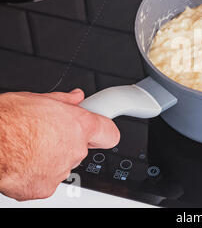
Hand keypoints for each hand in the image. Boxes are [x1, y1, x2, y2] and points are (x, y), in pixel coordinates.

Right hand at [0, 89, 119, 200]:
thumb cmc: (8, 120)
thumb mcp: (37, 98)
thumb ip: (64, 100)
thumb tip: (76, 97)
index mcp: (78, 126)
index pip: (109, 133)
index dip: (102, 132)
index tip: (97, 132)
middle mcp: (75, 150)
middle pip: (80, 149)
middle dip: (65, 143)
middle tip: (44, 135)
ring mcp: (61, 171)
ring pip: (62, 165)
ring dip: (49, 159)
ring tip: (27, 147)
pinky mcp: (45, 188)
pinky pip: (45, 181)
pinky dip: (35, 175)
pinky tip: (21, 162)